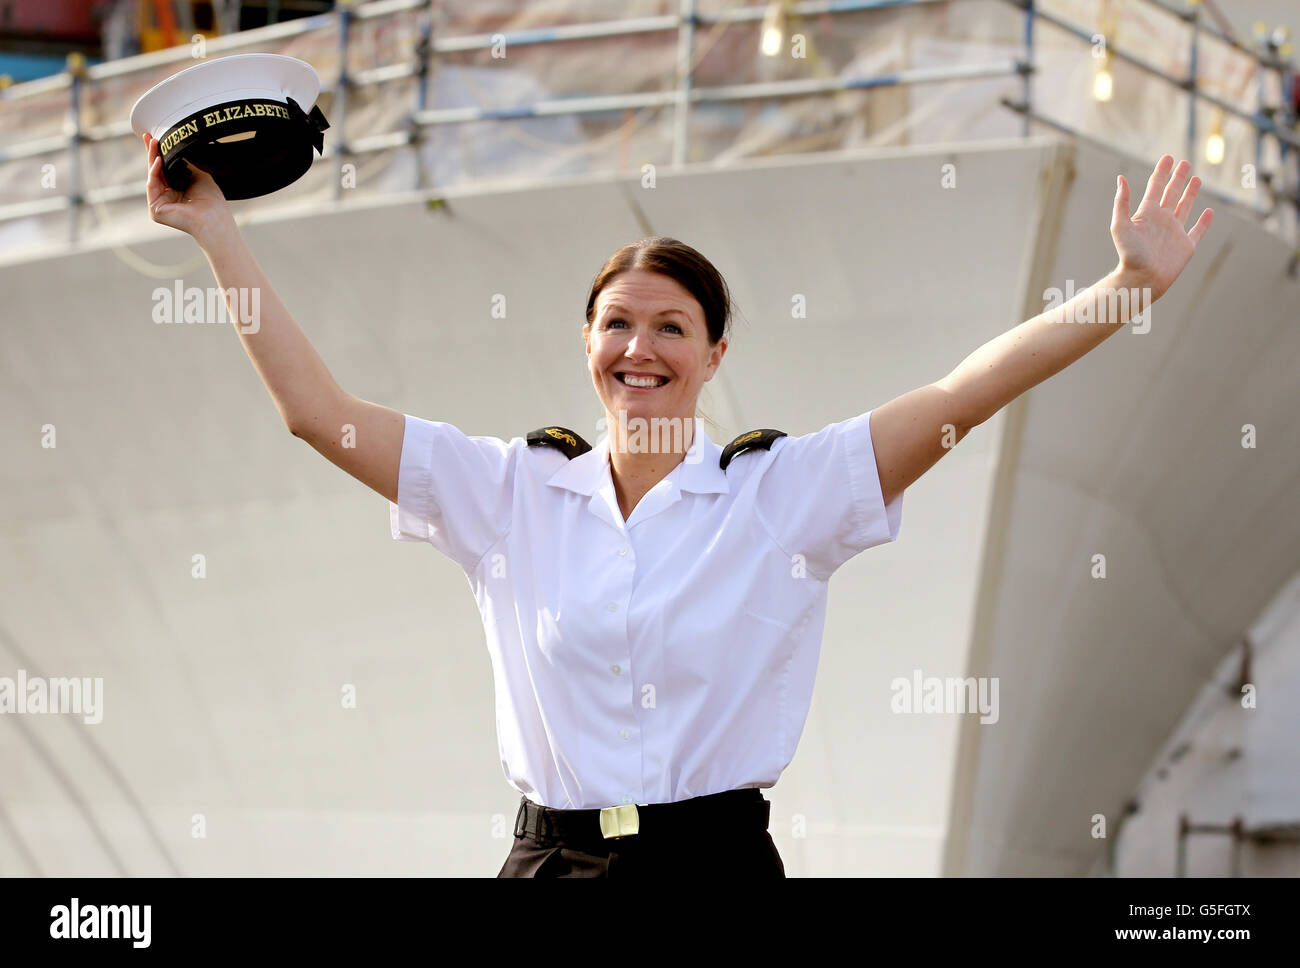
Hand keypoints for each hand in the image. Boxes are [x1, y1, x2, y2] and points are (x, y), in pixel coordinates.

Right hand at [143, 131, 230, 242]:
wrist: (213, 216)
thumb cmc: (210, 199)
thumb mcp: (196, 174)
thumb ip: (184, 163)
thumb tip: (174, 146)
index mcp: (178, 190)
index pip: (165, 170)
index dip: (159, 154)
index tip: (154, 138)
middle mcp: (168, 197)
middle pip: (156, 171)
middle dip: (151, 153)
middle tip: (147, 136)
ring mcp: (160, 204)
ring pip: (152, 176)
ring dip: (152, 158)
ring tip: (153, 142)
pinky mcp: (155, 210)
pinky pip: (152, 186)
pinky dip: (154, 172)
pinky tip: (158, 160)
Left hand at [1111, 155, 1213, 301]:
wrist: (1142, 279)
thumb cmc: (1129, 254)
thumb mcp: (1120, 225)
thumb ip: (1122, 202)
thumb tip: (1120, 178)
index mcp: (1147, 213)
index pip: (1156, 187)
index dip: (1162, 172)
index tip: (1168, 157)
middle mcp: (1162, 220)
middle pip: (1172, 193)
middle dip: (1178, 178)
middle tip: (1184, 163)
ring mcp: (1175, 232)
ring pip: (1185, 207)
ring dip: (1191, 193)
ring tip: (1196, 180)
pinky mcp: (1186, 246)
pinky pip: (1198, 230)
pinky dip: (1204, 221)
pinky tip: (1209, 212)